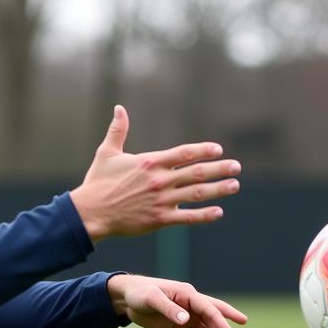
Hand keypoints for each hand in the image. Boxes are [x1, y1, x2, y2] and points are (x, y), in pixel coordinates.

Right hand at [70, 106, 240, 241]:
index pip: (184, 153)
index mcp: (150, 162)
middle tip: (237, 167)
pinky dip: (204, 215)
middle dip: (219, 169)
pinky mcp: (159, 220)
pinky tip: (219, 212)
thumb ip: (118, 130)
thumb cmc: (97, 182)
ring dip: (218, 189)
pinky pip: (186, 218)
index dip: (203, 150)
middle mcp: (159, 180)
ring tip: (234, 185)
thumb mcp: (107, 152)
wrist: (90, 212)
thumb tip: (119, 108)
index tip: (218, 150)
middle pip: (196, 172)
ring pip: (196, 194)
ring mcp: (161, 201)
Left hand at [107, 274, 247, 327]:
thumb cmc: (140, 293)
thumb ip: (169, 308)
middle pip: (213, 320)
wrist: (128, 299)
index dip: (223, 321)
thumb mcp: (152, 298)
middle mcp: (192, 306)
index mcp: (188, 295)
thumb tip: (186, 319)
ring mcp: (188, 318)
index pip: (210, 309)